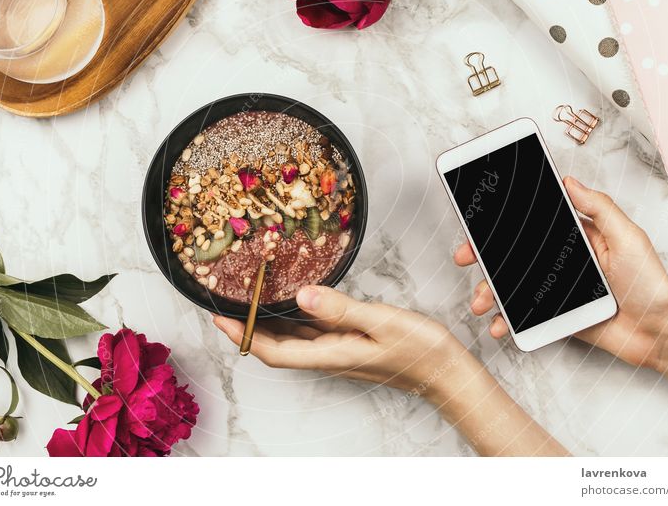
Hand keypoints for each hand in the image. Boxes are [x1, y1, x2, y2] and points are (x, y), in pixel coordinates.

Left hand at [212, 286, 469, 400]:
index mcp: (332, 354)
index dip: (244, 337)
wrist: (447, 372)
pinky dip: (297, 316)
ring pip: (295, 337)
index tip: (220, 318)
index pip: (275, 351)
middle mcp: (330, 355)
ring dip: (269, 321)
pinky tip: (296, 298)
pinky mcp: (350, 342)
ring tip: (251, 297)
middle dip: (248, 328)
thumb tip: (303, 295)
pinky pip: (314, 330)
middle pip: (278, 346)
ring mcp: (340, 349)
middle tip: (226, 302)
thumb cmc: (420, 350)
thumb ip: (342, 310)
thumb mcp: (382, 323)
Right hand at [455, 176, 667, 368]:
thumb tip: (570, 181)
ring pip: (510, 286)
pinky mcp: (554, 316)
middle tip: (464, 257)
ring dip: (489, 292)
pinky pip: (523, 316)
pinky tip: (499, 325)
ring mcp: (554, 289)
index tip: (479, 222)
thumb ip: (599, 209)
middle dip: (482, 256)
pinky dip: (506, 321)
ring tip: (480, 302)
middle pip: (512, 255)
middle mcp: (560, 262)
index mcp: (575, 237)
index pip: (532, 224)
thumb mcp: (629, 237)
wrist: (659, 332)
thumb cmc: (651, 284)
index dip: (502, 223)